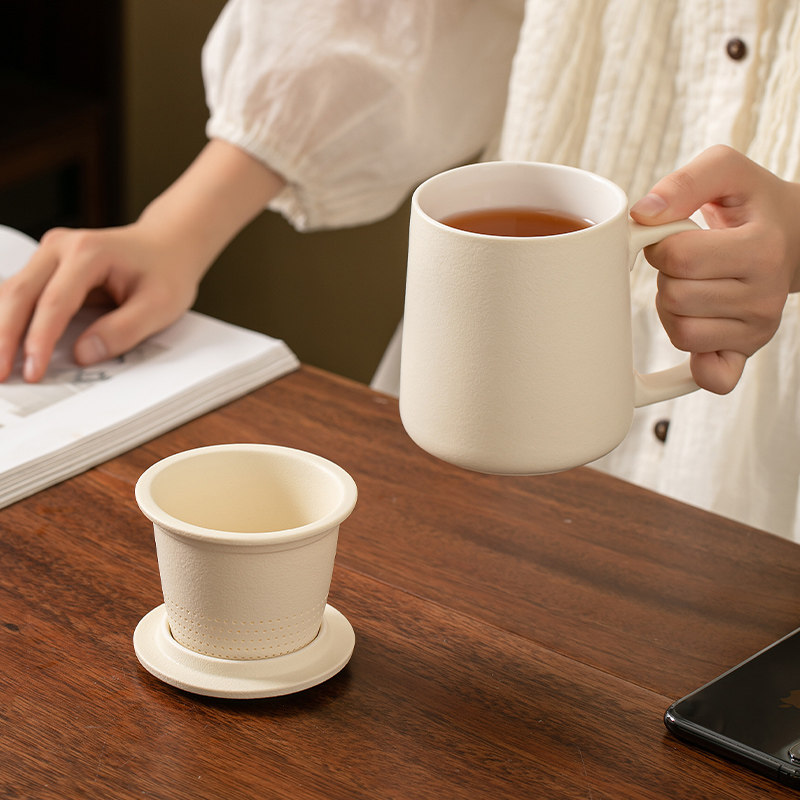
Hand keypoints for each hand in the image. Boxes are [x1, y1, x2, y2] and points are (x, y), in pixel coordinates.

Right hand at [0, 139, 284, 381]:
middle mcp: (61, 246)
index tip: (32, 371)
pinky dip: (9, 320)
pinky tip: (5, 346)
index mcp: (89, 252)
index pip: (54, 302)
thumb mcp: (160, 306)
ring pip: (12, 293)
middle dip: (5, 338)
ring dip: (1, 331)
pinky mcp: (46, 266)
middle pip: (20, 294)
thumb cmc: (166, 272)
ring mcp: (49, 253)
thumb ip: (123, 330)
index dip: (39, 340)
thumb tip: (82, 354)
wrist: (168, 245)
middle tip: (0, 376)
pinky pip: (19, 294)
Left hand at [630, 145, 799, 393]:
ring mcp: (758, 330)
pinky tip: (699, 336)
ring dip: (672, 310)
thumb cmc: (751, 205)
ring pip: (680, 332)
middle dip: (667, 277)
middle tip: (687, 264)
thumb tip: (644, 214)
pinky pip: (712, 378)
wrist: (793, 236)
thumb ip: (685, 182)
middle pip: (676, 297)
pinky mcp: (746, 353)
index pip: (679, 258)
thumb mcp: (725, 172)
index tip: (673, 238)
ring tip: (693, 286)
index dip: (661, 245)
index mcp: (761, 249)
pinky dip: (696, 364)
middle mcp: (764, 295)